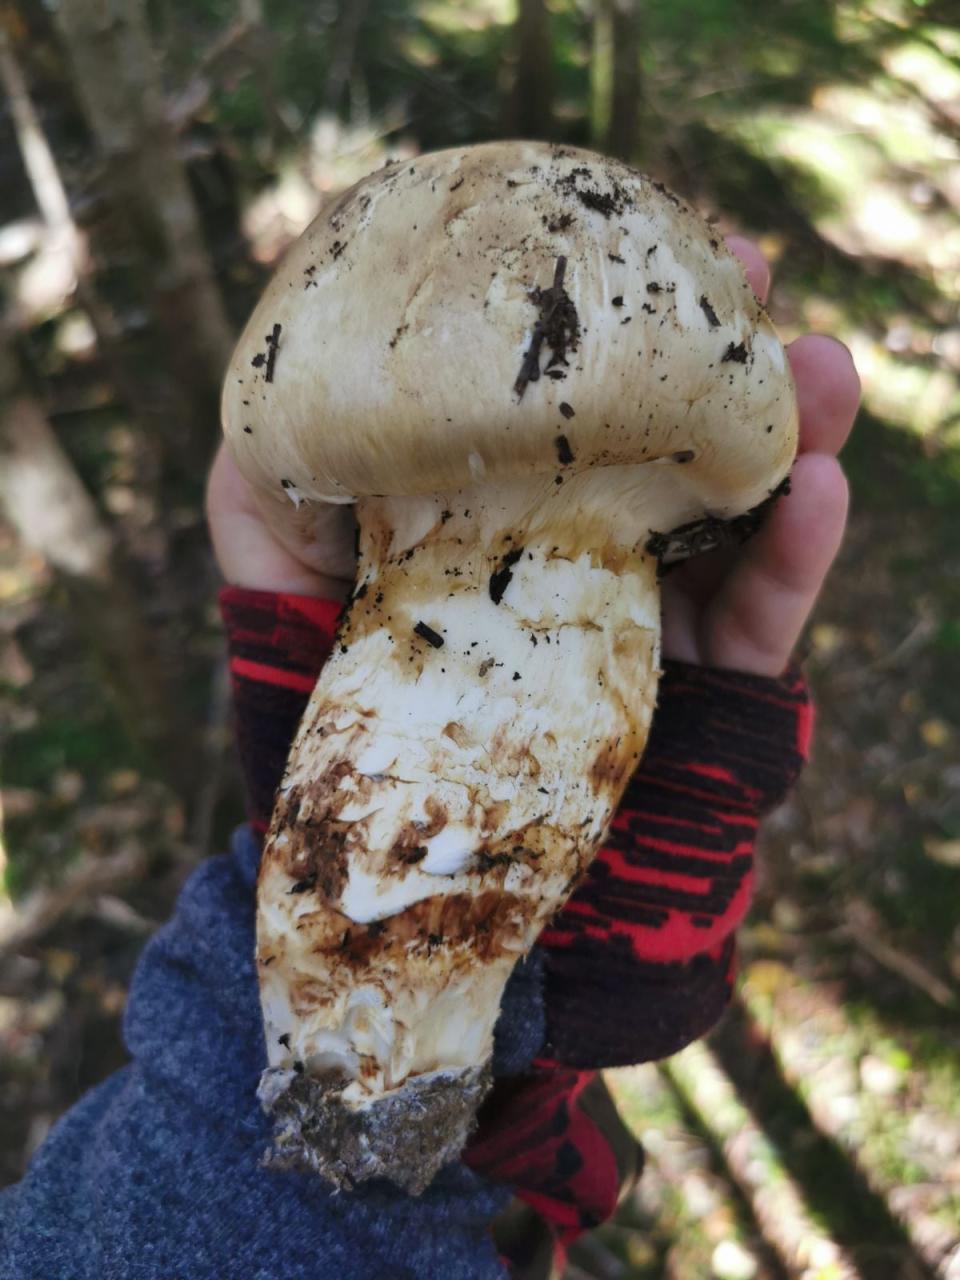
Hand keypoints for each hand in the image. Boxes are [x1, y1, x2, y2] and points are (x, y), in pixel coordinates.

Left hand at [208, 236, 859, 676]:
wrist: (411, 854)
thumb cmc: (340, 708)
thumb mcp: (279, 587)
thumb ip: (263, 503)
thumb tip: (253, 411)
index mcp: (510, 500)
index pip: (569, 391)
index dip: (606, 312)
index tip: (634, 235)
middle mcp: (591, 539)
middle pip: (671, 427)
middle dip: (719, 342)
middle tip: (751, 269)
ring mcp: (657, 611)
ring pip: (741, 509)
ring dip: (793, 427)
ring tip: (823, 368)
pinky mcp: (705, 692)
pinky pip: (763, 623)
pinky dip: (795, 559)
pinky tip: (819, 488)